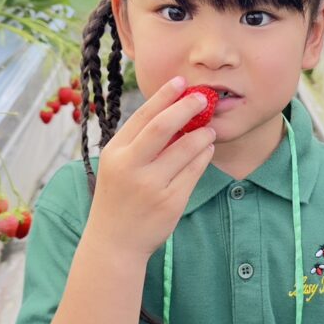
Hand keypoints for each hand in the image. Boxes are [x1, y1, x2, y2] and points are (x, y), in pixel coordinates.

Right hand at [86, 76, 216, 259]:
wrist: (114, 242)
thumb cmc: (118, 197)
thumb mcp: (117, 166)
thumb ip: (138, 141)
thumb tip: (170, 110)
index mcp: (115, 153)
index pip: (142, 116)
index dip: (163, 96)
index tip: (180, 80)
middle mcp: (131, 167)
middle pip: (163, 126)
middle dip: (186, 107)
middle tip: (203, 97)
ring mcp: (152, 186)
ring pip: (186, 149)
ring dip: (202, 134)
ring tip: (209, 129)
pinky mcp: (171, 202)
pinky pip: (194, 171)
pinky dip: (204, 156)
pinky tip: (207, 149)